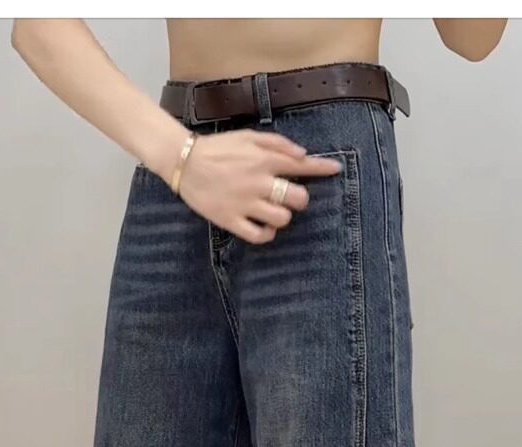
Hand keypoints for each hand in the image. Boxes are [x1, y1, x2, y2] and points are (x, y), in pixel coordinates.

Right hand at [174, 129, 341, 243]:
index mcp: (264, 159)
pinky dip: (267, 234)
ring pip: (282, 218)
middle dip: (299, 198)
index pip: (302, 166)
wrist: (185, 161)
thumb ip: (277, 143)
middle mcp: (258, 182)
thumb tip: (303, 154)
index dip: (322, 168)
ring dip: (283, 216)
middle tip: (288, 196)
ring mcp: (245, 203)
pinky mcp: (231, 220)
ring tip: (273, 211)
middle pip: (297, 198)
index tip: (336, 170)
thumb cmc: (219, 148)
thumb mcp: (248, 136)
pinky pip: (259, 235)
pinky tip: (264, 226)